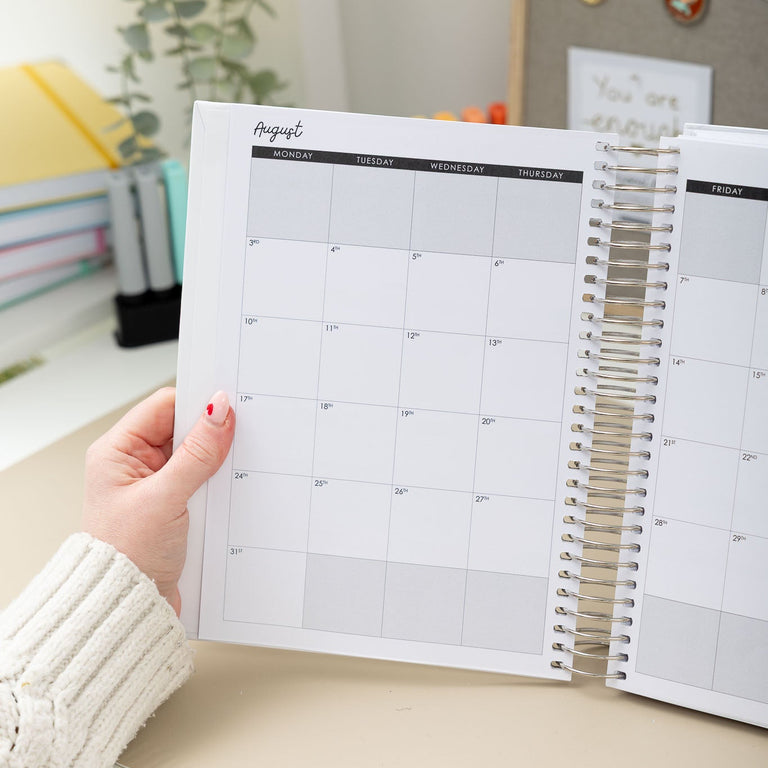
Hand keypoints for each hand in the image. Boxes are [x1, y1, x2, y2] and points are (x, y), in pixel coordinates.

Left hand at [81, 387, 234, 614]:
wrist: (125, 609)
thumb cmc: (126, 557)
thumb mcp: (165, 498)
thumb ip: (197, 453)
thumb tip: (219, 412)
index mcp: (117, 451)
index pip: (164, 406)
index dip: (197, 404)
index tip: (229, 407)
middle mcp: (134, 464)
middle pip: (182, 428)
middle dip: (210, 434)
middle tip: (235, 439)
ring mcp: (155, 485)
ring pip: (195, 455)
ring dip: (214, 461)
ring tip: (224, 475)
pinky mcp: (172, 504)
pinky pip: (201, 479)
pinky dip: (216, 482)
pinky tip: (225, 491)